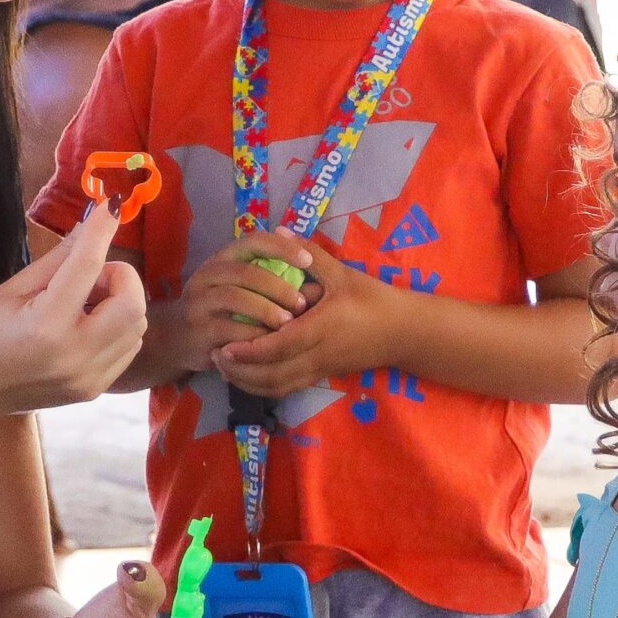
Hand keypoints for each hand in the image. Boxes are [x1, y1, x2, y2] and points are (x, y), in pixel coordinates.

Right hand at [0, 204, 146, 430]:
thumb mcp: (10, 290)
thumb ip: (56, 260)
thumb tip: (89, 227)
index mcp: (46, 324)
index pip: (88, 266)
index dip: (101, 230)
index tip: (110, 206)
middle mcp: (75, 354)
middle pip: (133, 304)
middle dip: (119, 277)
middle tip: (90, 276)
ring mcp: (88, 377)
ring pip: (137, 327)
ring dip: (120, 303)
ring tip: (85, 303)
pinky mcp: (94, 390)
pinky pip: (127, 349)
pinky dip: (117, 328)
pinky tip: (87, 325)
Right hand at [173, 231, 315, 371]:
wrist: (174, 338)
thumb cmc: (220, 309)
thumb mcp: (238, 287)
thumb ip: (268, 278)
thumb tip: (316, 282)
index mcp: (223, 258)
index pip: (253, 241)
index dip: (282, 248)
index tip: (308, 261)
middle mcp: (208, 275)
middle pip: (245, 272)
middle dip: (278, 287)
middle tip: (302, 304)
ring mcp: (200, 302)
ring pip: (235, 299)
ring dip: (267, 310)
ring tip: (288, 324)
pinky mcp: (199, 330)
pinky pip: (229, 330)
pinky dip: (253, 336)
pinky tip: (270, 343)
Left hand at [213, 253, 399, 397]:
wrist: (402, 332)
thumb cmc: (372, 299)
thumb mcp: (342, 273)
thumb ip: (310, 253)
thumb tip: (280, 230)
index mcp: (321, 328)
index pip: (280, 346)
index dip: (250, 350)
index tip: (225, 345)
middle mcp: (317, 354)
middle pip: (272, 374)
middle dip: (241, 371)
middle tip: (215, 356)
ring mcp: (319, 369)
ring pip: (278, 386)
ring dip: (248, 382)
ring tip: (225, 366)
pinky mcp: (322, 376)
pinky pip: (288, 387)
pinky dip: (263, 386)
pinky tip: (247, 374)